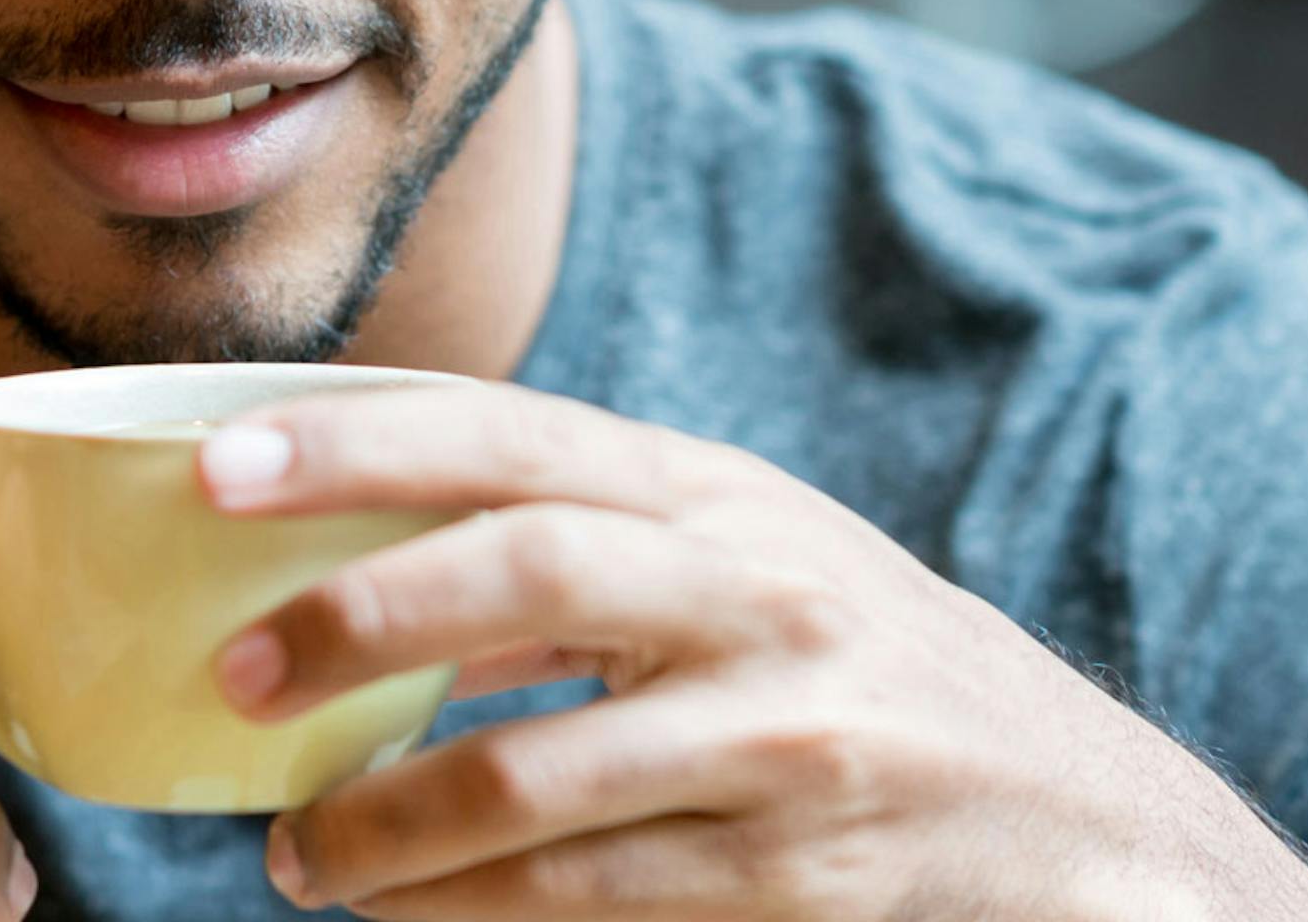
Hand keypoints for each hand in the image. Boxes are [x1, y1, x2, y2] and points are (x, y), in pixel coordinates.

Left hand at [199, 383, 1307, 919]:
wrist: (1088, 823)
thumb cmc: (861, 674)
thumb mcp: (744, 565)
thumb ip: (578, 544)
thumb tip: (353, 563)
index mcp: (718, 495)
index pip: (511, 433)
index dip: (357, 441)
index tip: (218, 464)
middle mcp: (757, 592)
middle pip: (525, 569)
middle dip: (357, 615)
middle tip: (235, 675)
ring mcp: (788, 736)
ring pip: (539, 775)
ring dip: (387, 823)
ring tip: (296, 858)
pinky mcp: (804, 875)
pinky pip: (597, 900)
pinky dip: (475, 914)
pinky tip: (405, 917)